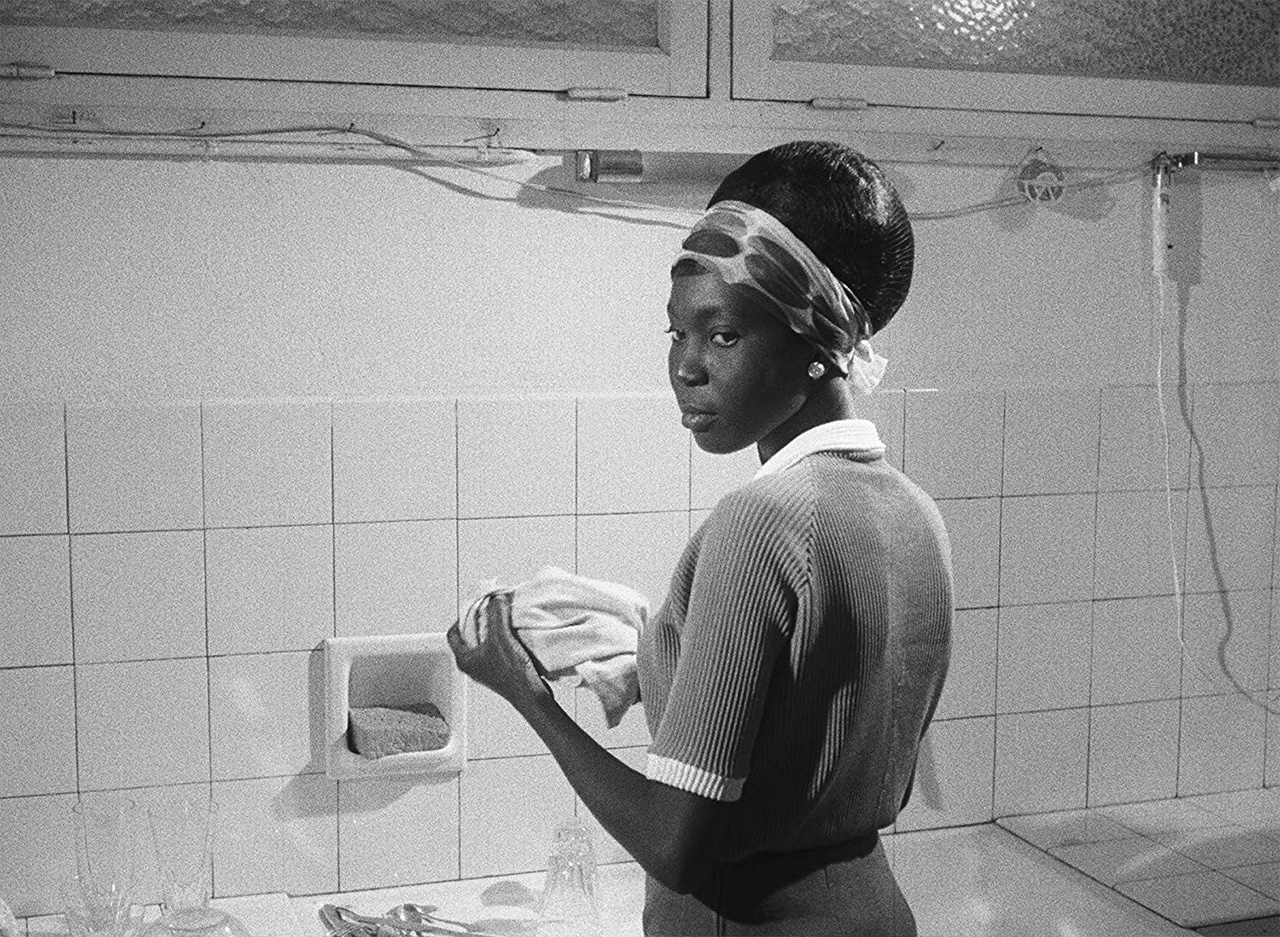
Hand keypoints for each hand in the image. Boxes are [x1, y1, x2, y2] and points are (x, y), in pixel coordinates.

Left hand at [447, 591, 550, 706]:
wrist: (531, 695)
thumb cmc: (513, 676)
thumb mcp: (501, 637)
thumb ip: (496, 614)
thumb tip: (496, 599)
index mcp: (465, 659)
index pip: (453, 633)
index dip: (461, 617)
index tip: (474, 607)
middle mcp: (473, 665)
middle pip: (470, 635)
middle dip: (480, 620)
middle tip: (491, 610)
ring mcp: (487, 668)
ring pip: (484, 642)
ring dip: (493, 628)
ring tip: (503, 619)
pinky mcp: (500, 670)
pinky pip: (497, 648)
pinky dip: (503, 638)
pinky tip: (513, 633)